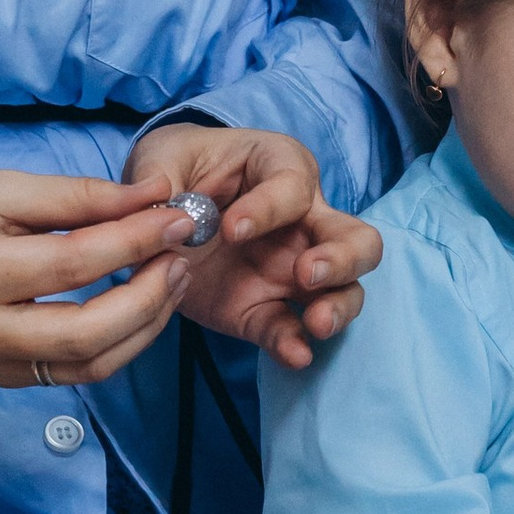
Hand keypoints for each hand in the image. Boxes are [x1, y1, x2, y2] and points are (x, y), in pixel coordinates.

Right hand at [0, 167, 203, 387]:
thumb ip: (78, 196)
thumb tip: (152, 196)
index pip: (73, 263)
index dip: (135, 240)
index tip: (177, 216)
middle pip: (87, 332)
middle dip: (149, 297)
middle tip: (182, 257)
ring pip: (88, 366)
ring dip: (144, 326)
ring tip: (172, 280)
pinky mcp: (2, 381)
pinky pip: (74, 376)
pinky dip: (117, 345)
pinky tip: (140, 309)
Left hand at [130, 124, 380, 373]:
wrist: (158, 212)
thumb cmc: (176, 167)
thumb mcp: (161, 158)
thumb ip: (159, 177)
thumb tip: (162, 206)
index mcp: (279, 168)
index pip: (292, 186)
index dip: (268, 208)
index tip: (231, 229)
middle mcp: (301, 220)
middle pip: (355, 239)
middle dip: (343, 258)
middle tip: (308, 273)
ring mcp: (289, 270)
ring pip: (344, 289)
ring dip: (338, 306)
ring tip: (316, 322)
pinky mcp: (263, 308)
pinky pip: (288, 328)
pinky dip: (293, 344)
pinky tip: (294, 355)